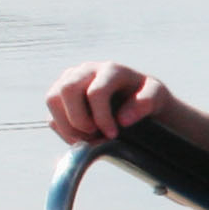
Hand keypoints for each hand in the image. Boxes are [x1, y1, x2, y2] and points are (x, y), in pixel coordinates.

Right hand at [45, 60, 170, 147]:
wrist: (137, 103)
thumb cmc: (147, 98)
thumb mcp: (157, 97)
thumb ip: (146, 103)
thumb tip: (122, 119)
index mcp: (111, 70)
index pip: (96, 92)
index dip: (101, 117)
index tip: (112, 135)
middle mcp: (86, 71)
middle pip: (67, 90)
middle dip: (78, 119)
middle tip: (95, 136)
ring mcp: (69, 81)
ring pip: (52, 99)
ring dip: (67, 126)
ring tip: (89, 139)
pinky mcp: (60, 98)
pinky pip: (51, 116)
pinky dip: (65, 132)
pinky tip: (84, 138)